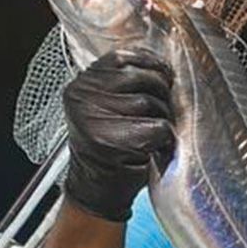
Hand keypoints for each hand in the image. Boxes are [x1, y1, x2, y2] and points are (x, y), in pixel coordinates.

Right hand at [62, 49, 174, 220]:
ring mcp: (93, 118)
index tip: (164, 74)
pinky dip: (165, 137)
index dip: (151, 65)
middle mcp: (82, 96)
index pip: (124, 58)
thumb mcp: (107, 105)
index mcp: (81, 83)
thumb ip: (125, 83)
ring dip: (163, 117)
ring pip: (150, 102)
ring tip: (154, 132)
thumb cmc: (109, 148)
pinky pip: (156, 126)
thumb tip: (164, 68)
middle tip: (161, 112)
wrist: (96, 189)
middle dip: (161, 93)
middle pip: (142, 78)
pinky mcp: (110, 140)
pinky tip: (155, 145)